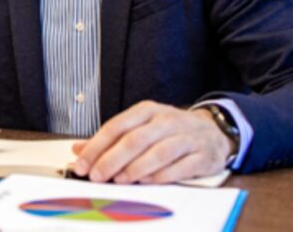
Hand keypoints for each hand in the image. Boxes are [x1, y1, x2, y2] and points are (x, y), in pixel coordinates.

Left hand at [69, 100, 232, 183]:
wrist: (213, 132)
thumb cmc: (170, 131)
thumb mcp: (140, 127)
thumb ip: (110, 139)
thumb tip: (79, 149)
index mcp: (147, 111)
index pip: (116, 126)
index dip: (96, 146)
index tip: (82, 164)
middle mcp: (166, 120)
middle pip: (135, 139)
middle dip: (112, 159)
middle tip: (97, 175)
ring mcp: (185, 137)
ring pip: (158, 152)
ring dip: (136, 168)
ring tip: (119, 180)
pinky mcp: (201, 155)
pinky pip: (180, 166)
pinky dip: (162, 175)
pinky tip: (148, 181)